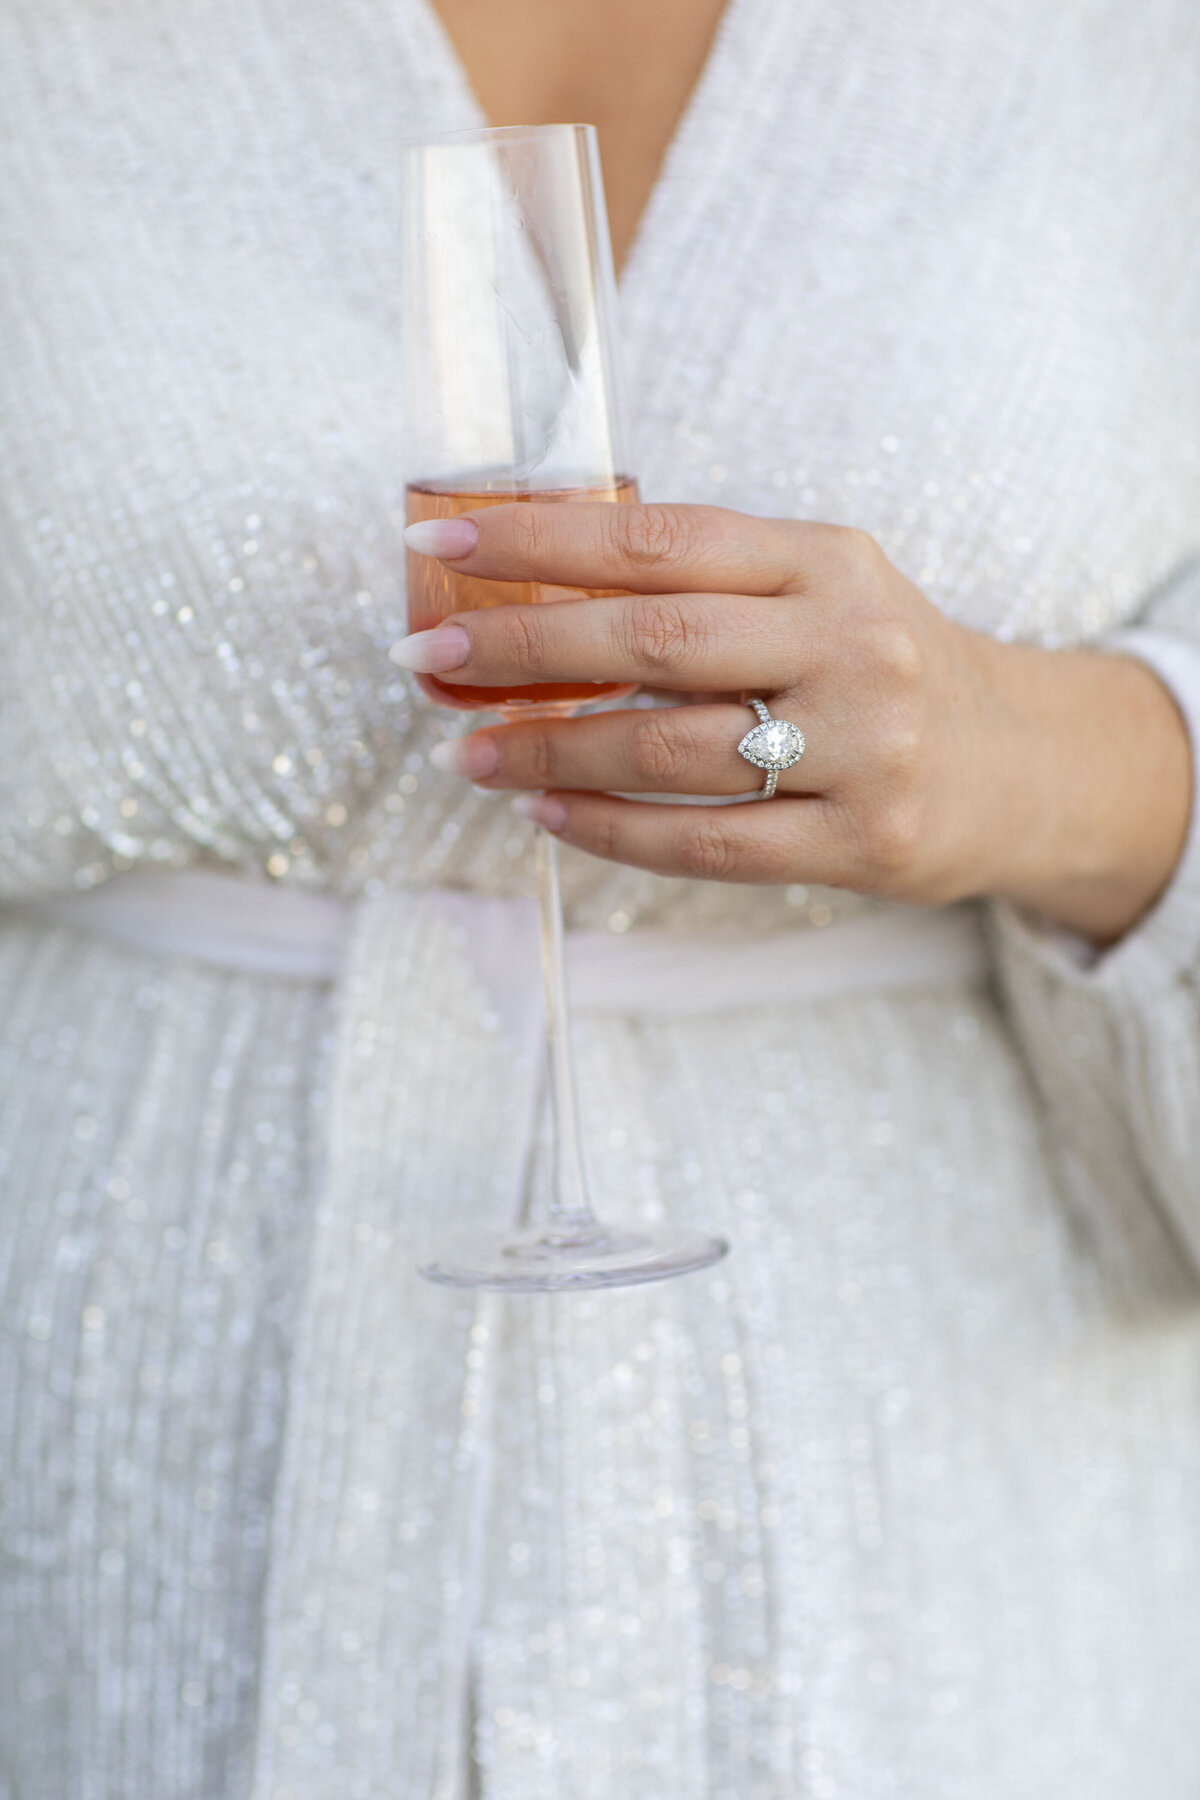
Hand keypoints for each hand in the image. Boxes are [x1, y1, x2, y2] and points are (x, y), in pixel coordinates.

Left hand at [393, 503, 1191, 940]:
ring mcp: (865, 747)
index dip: (542, 540)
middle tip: (430, 661)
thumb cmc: (886, 667)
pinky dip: (615, 832)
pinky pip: (711, 845)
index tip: (443, 547)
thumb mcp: (823, 592)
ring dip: (550, 754)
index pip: (660, 538)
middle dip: (525, 649)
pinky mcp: (865, 842)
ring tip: (469, 756)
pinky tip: (549, 816)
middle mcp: (852, 642)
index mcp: (828, 560)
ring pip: (672, 751)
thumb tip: (534, 595)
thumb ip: (710, 588)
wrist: (1027, 764)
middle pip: (657, 639)